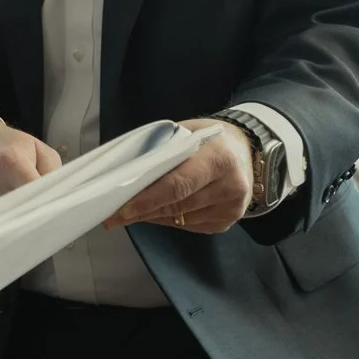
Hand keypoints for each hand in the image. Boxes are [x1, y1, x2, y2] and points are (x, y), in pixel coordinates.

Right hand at [0, 116, 61, 218]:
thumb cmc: (5, 146)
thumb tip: (61, 204)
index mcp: (9, 160)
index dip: (47, 207)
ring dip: (9, 225)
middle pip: (17, 215)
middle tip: (37, 220)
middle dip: (30, 220)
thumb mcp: (39, 150)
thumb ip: (54, 175)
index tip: (55, 217)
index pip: (35, 194)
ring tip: (11, 211)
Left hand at [107, 119, 250, 233]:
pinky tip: (154, 213)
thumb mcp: (187, 133)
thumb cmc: (209, 139)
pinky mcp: (227, 222)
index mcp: (219, 158)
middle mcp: (231, 186)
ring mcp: (232, 208)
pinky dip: (168, 220)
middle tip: (112, 216)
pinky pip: (188, 226)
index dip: (148, 199)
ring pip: (180, 220)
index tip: (122, 209)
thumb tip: (126, 173)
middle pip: (177, 206)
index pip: (178, 184)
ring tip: (127, 214)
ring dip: (151, 217)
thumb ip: (161, 150)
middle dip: (141, 212)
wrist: (246, 150)